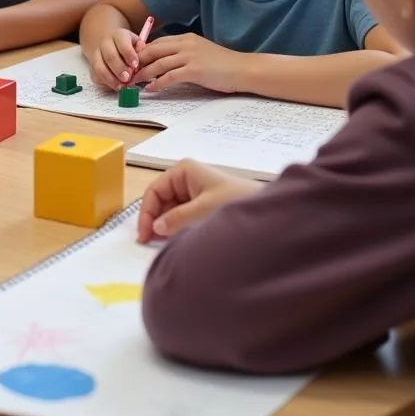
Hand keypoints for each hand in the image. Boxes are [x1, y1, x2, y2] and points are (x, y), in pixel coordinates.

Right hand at [88, 29, 144, 89]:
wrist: (110, 45)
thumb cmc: (127, 46)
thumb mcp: (136, 43)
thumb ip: (141, 50)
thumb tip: (143, 56)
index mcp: (118, 35)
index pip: (122, 43)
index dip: (129, 54)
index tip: (135, 65)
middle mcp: (105, 43)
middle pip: (110, 56)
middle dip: (119, 68)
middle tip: (127, 78)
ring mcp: (96, 54)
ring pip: (99, 67)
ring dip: (110, 78)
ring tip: (121, 86)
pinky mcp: (92, 66)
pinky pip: (95, 75)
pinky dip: (104, 83)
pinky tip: (115, 87)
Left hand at [133, 33, 244, 93]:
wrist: (243, 69)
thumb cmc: (223, 64)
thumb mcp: (201, 52)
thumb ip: (184, 54)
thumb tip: (166, 63)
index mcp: (186, 38)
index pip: (157, 43)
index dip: (142, 52)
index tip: (132, 62)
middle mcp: (186, 44)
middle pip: (153, 51)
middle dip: (137, 62)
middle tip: (126, 72)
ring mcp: (190, 56)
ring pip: (158, 64)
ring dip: (143, 74)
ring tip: (132, 82)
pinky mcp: (194, 70)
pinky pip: (169, 76)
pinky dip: (157, 83)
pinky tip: (150, 89)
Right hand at [137, 159, 259, 242]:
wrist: (271, 212)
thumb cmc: (236, 201)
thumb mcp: (201, 211)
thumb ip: (176, 219)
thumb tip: (156, 228)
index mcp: (184, 171)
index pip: (154, 191)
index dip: (146, 213)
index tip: (144, 235)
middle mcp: (188, 179)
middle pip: (161, 201)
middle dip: (156, 221)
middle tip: (151, 243)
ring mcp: (196, 193)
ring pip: (172, 211)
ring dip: (167, 227)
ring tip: (165, 244)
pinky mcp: (205, 207)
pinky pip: (184, 217)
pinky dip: (178, 229)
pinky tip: (178, 241)